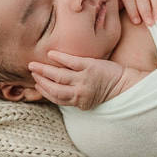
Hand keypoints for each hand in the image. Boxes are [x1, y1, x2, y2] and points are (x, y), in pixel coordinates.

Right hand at [29, 51, 145, 109]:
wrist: (125, 84)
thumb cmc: (107, 91)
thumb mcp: (89, 99)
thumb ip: (74, 96)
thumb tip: (57, 90)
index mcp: (79, 102)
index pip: (56, 98)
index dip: (44, 91)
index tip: (36, 83)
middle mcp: (80, 93)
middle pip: (54, 88)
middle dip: (40, 80)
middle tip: (31, 71)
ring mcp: (84, 79)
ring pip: (59, 76)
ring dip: (44, 70)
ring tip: (35, 64)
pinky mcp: (90, 66)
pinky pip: (71, 62)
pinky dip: (60, 58)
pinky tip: (51, 54)